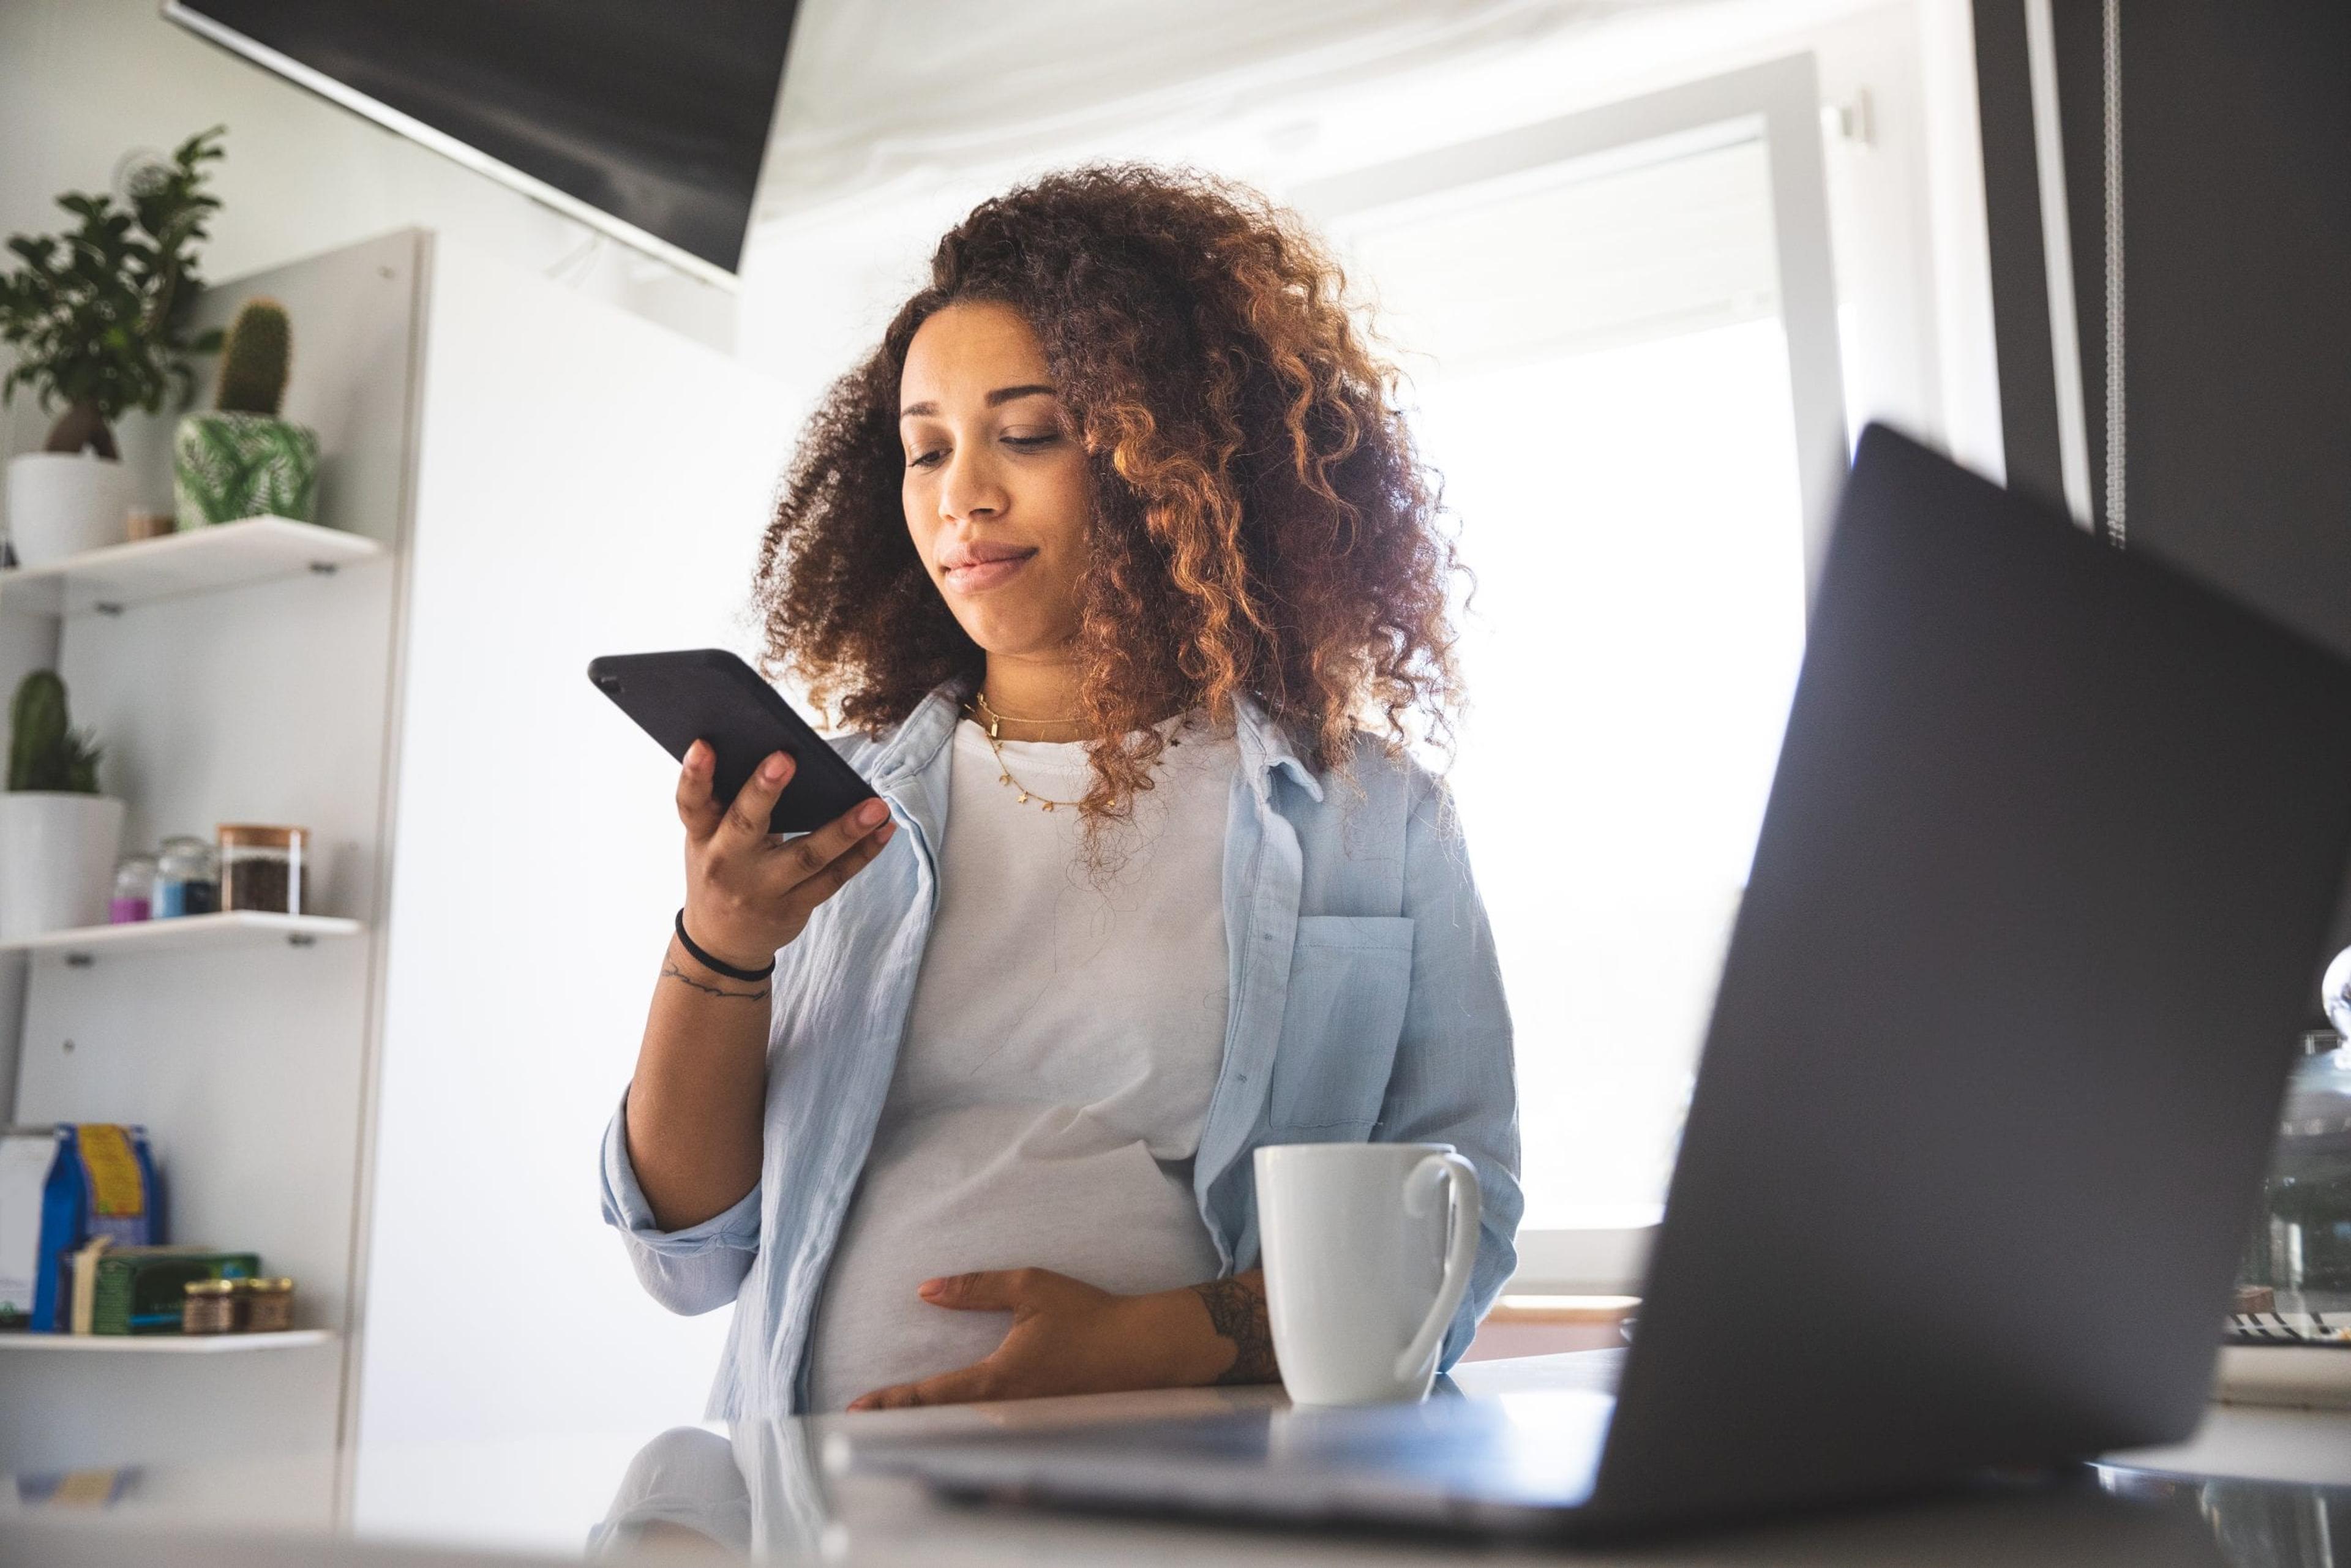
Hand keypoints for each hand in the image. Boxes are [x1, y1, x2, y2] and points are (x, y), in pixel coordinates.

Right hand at [675, 741, 893, 970]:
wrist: (721, 943)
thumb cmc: (721, 871)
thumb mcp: (709, 841)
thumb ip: (731, 805)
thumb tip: (783, 756)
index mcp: (702, 837)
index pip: (691, 803)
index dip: (695, 775)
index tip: (704, 745)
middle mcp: (727, 864)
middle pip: (745, 824)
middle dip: (763, 792)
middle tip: (785, 759)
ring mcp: (762, 889)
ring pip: (805, 856)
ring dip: (844, 829)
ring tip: (875, 806)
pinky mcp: (793, 907)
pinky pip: (833, 878)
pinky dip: (862, 853)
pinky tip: (883, 830)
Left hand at [846, 1268, 1276, 1411]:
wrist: (1143, 1349)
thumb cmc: (1088, 1315)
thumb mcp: (1029, 1287)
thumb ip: (974, 1289)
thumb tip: (925, 1290)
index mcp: (997, 1380)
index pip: (931, 1396)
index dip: (890, 1401)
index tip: (855, 1407)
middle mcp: (1006, 1412)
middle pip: (940, 1426)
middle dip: (900, 1427)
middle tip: (860, 1426)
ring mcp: (1024, 1426)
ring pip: (966, 1435)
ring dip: (930, 1432)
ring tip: (895, 1429)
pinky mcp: (1042, 1427)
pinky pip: (993, 1435)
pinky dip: (964, 1435)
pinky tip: (952, 1431)